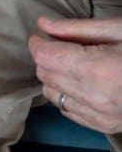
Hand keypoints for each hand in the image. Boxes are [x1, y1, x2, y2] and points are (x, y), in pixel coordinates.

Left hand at [30, 16, 121, 133]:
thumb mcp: (119, 30)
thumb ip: (76, 29)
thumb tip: (43, 25)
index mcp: (99, 69)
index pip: (46, 58)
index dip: (38, 45)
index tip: (42, 36)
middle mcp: (97, 96)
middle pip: (46, 76)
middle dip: (46, 59)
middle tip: (61, 46)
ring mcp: (102, 115)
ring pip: (52, 94)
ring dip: (54, 78)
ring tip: (73, 64)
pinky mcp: (107, 126)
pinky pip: (67, 111)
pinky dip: (66, 95)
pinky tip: (82, 83)